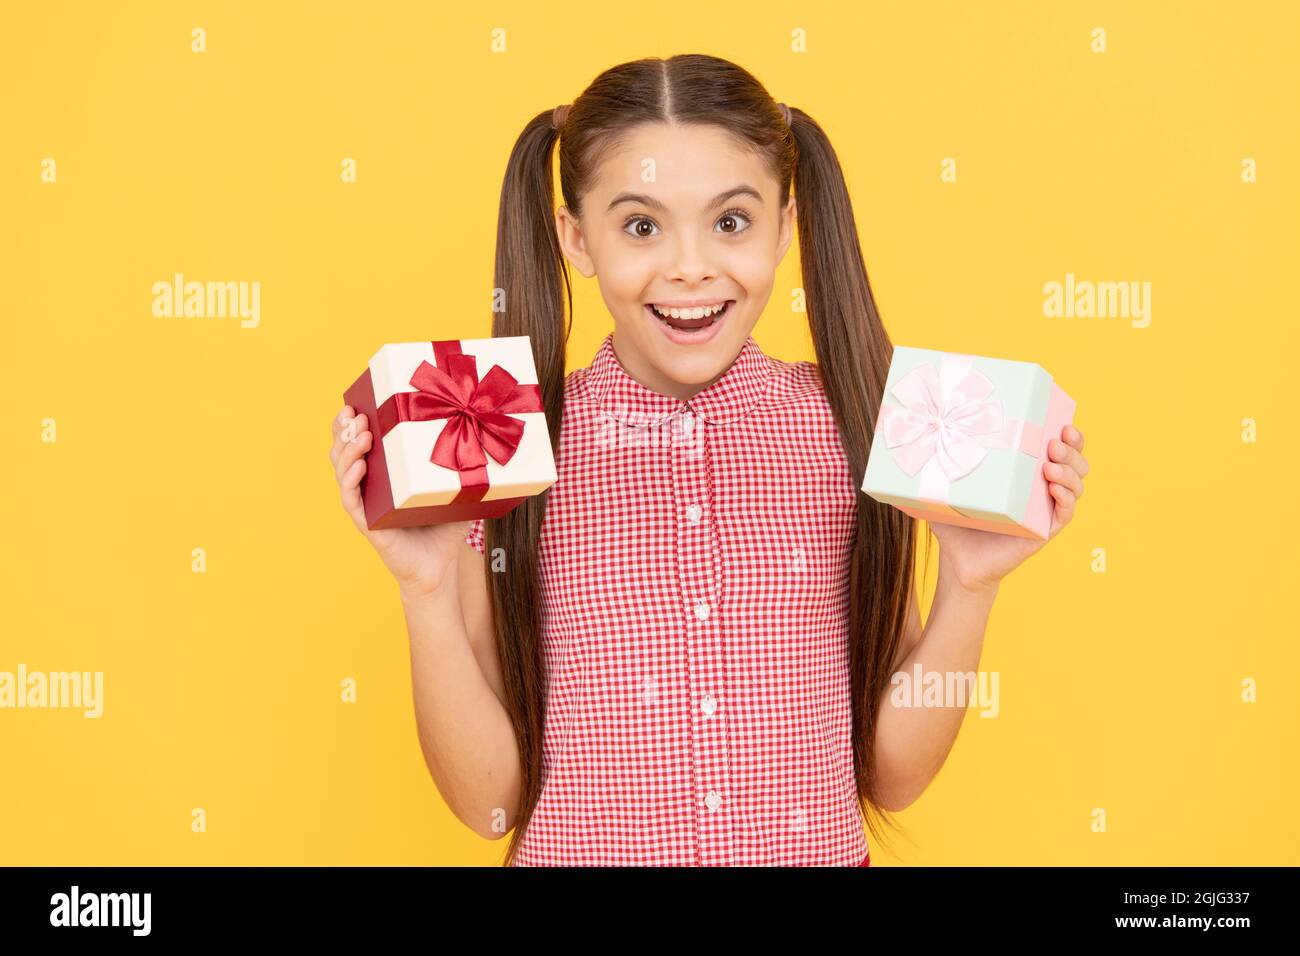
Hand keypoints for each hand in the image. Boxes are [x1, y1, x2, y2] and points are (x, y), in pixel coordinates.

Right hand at [329, 404, 471, 595]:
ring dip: (348, 450)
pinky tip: (360, 466)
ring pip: (343, 471)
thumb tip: (486, 435)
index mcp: (384, 473)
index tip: (356, 402)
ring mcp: (365, 504)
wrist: (440, 567)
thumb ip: (463, 463)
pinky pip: (352, 499)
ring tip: (362, 433)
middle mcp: (369, 486)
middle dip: (344, 429)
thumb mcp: (454, 487)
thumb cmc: (445, 527)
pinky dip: (353, 480)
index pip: (359, 441)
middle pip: (342, 451)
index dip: (352, 422)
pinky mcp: (367, 523)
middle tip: (354, 412)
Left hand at [927, 425, 1088, 593]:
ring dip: (1069, 473)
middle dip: (1071, 450)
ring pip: (1075, 487)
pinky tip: (1055, 490)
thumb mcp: (950, 486)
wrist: (957, 562)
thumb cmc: (955, 522)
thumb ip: (942, 463)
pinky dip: (1065, 500)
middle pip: (1075, 464)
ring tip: (1050, 466)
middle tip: (1054, 443)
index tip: (1063, 424)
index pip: (1058, 449)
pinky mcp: (1042, 532)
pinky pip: (1064, 514)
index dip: (1069, 436)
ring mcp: (1044, 511)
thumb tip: (919, 433)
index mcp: (1024, 473)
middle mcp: (1040, 490)